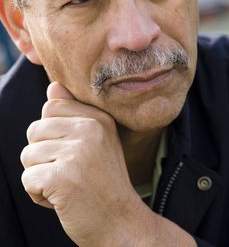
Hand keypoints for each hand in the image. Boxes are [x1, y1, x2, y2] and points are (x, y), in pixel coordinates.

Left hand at [20, 82, 137, 245]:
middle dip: (42, 155)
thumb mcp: (96, 140)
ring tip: (66, 185)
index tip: (72, 152)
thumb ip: (73, 112)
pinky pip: (28, 179)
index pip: (51, 107)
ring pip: (27, 155)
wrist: (120, 222)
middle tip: (68, 171)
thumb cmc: (103, 182)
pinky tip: (60, 199)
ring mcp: (78, 152)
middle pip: (35, 130)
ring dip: (39, 176)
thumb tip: (53, 86)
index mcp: (98, 118)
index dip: (52, 134)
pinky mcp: (63, 177)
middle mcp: (90, 130)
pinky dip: (37, 194)